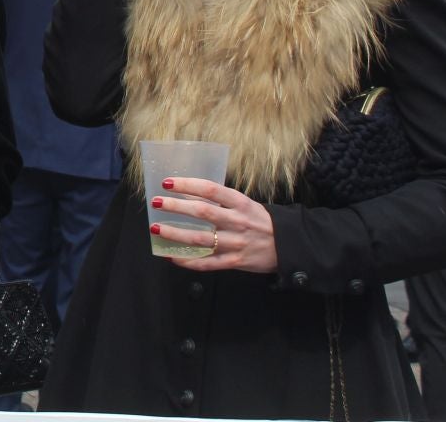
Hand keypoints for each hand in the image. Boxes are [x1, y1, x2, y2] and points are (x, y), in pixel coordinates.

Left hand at [151, 177, 277, 272]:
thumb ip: (221, 201)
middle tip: (156, 202)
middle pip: (202, 212)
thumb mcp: (246, 205)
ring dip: (176, 234)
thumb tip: (189, 193)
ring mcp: (236, 243)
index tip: (168, 182)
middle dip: (176, 207)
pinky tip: (173, 258)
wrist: (288, 246)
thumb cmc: (261, 221)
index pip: (211, 190)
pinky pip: (209, 263)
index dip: (188, 184)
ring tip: (156, 229)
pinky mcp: (236, 261)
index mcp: (241, 203)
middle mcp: (237, 222)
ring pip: (201, 239)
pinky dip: (190, 261)